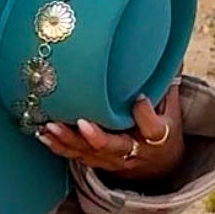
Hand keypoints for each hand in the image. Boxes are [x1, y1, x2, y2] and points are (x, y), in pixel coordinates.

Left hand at [37, 82, 183, 181]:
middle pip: (115, 147)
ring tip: (50, 126)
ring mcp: (113, 159)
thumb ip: (164, 84)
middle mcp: (134, 151)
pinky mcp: (97, 161)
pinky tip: (43, 134)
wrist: (158, 164)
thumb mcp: (171, 109)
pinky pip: (76, 156)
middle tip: (82, 123)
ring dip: (68, 140)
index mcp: (158, 137)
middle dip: (96, 137)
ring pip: (89, 153)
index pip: (154, 129)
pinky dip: (59, 146)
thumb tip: (163, 50)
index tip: (139, 97)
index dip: (146, 114)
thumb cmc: (163, 127)